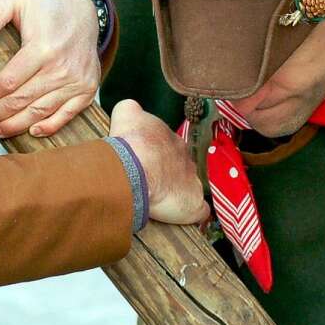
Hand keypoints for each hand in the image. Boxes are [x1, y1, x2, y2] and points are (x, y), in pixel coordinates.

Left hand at [0, 0, 100, 137]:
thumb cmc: (45, 8)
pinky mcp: (86, 89)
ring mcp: (76, 81)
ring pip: (39, 113)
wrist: (83, 13)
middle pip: (21, 101)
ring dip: (14, 125)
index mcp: (42, 48)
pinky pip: (66, 115)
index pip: (9, 82)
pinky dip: (48, 127)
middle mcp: (61, 68)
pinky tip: (30, 131)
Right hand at [110, 100, 209, 224]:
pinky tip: (181, 214)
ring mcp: (192, 179)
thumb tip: (131, 109)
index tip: (145, 163)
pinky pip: (198, 209)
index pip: (168, 146)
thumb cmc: (130, 142)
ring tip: (161, 201)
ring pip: (189, 185)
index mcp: (171, 139)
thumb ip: (131, 109)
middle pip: (180, 164)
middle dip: (168, 172)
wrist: (136, 166)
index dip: (156, 156)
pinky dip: (191, 212)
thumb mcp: (126, 113)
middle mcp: (185, 157)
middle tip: (150, 182)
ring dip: (178, 191)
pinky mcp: (193, 203)